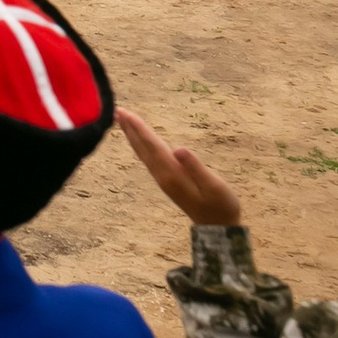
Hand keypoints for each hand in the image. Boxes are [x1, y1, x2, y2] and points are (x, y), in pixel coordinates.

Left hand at [116, 108, 242, 226]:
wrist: (217, 227)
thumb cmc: (221, 205)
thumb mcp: (214, 186)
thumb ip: (196, 168)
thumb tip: (179, 149)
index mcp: (172, 175)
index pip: (153, 146)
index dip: (140, 129)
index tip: (127, 114)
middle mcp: (163, 176)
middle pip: (143, 148)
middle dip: (130, 129)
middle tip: (117, 110)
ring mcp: (163, 179)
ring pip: (143, 153)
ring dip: (133, 136)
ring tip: (122, 120)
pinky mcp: (167, 181)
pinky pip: (149, 159)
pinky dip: (141, 146)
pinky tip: (138, 140)